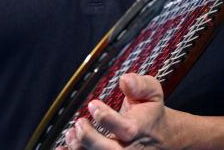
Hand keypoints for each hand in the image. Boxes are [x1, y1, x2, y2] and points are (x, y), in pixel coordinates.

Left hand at [59, 73, 185, 149]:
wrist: (161, 138)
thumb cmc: (150, 113)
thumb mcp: (152, 93)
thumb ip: (140, 84)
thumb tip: (125, 80)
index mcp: (138, 129)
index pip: (124, 129)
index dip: (104, 116)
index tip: (93, 104)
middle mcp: (128, 149)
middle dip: (89, 138)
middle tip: (79, 123)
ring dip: (78, 148)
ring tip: (70, 134)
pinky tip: (62, 148)